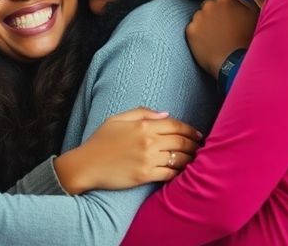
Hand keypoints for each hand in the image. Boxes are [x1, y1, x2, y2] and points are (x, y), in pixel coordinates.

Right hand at [53, 107, 202, 193]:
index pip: (175, 125)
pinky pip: (169, 173)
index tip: (198, 134)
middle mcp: (148, 141)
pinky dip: (179, 172)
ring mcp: (148, 159)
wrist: (86, 166)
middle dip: (194, 144)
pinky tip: (182, 172)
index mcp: (143, 125)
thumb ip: (142, 112)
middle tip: (200, 147)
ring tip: (194, 159)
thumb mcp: (117, 119)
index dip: (190, 130)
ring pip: (179, 158)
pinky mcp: (145, 175)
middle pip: (181, 141)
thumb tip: (165, 114)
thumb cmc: (100, 141)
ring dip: (190, 159)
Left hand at [186, 0, 257, 77]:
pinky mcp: (190, 31)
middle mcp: (209, 5)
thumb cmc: (248, 40)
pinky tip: (208, 43)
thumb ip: (243, 2)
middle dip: (214, 13)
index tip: (229, 15)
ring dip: (205, 23)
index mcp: (225, 0)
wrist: (235, 63)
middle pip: (209, 5)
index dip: (227, 6)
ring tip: (215, 37)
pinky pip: (193, 29)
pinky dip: (198, 34)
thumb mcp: (254, 16)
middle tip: (222, 28)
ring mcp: (198, 18)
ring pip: (200, 17)